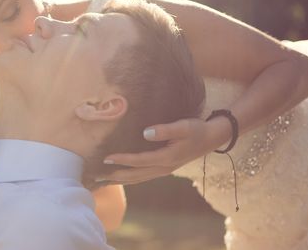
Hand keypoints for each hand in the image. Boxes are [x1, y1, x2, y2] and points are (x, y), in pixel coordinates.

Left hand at [100, 118, 228, 184]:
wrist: (211, 138)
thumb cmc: (196, 129)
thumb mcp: (183, 126)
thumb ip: (165, 130)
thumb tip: (145, 133)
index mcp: (166, 158)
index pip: (139, 161)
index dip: (122, 160)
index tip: (106, 158)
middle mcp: (163, 168)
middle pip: (135, 175)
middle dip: (115, 176)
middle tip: (96, 176)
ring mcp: (164, 170)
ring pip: (138, 178)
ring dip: (121, 179)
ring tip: (104, 180)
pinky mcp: (164, 167)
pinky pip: (143, 176)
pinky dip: (130, 177)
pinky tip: (122, 176)